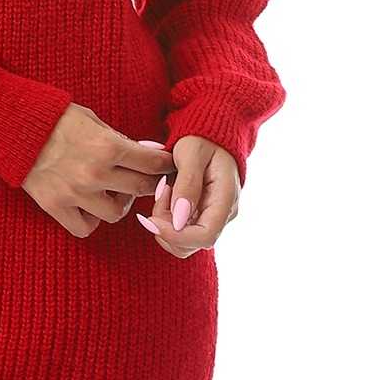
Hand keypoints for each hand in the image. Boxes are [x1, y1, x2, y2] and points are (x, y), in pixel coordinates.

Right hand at [22, 103, 174, 237]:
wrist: (13, 125)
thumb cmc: (55, 117)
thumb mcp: (92, 119)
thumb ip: (117, 139)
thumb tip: (143, 153)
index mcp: (108, 146)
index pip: (152, 163)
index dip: (164, 164)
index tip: (166, 165)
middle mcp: (95, 173)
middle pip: (141, 189)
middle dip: (148, 183)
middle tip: (144, 178)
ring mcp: (75, 193)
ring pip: (116, 213)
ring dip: (120, 203)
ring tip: (112, 192)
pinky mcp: (55, 206)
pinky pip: (85, 228)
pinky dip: (91, 220)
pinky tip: (89, 206)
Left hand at [135, 135, 239, 256]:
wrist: (209, 135)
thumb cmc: (202, 140)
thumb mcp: (191, 153)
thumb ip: (187, 184)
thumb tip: (179, 220)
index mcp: (226, 198)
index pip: (205, 236)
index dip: (176, 235)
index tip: (152, 219)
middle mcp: (223, 214)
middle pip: (192, 244)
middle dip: (166, 227)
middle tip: (160, 193)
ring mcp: (212, 217)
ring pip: (183, 242)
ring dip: (164, 223)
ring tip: (163, 190)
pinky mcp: (201, 217)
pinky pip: (180, 230)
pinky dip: (166, 218)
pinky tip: (165, 194)